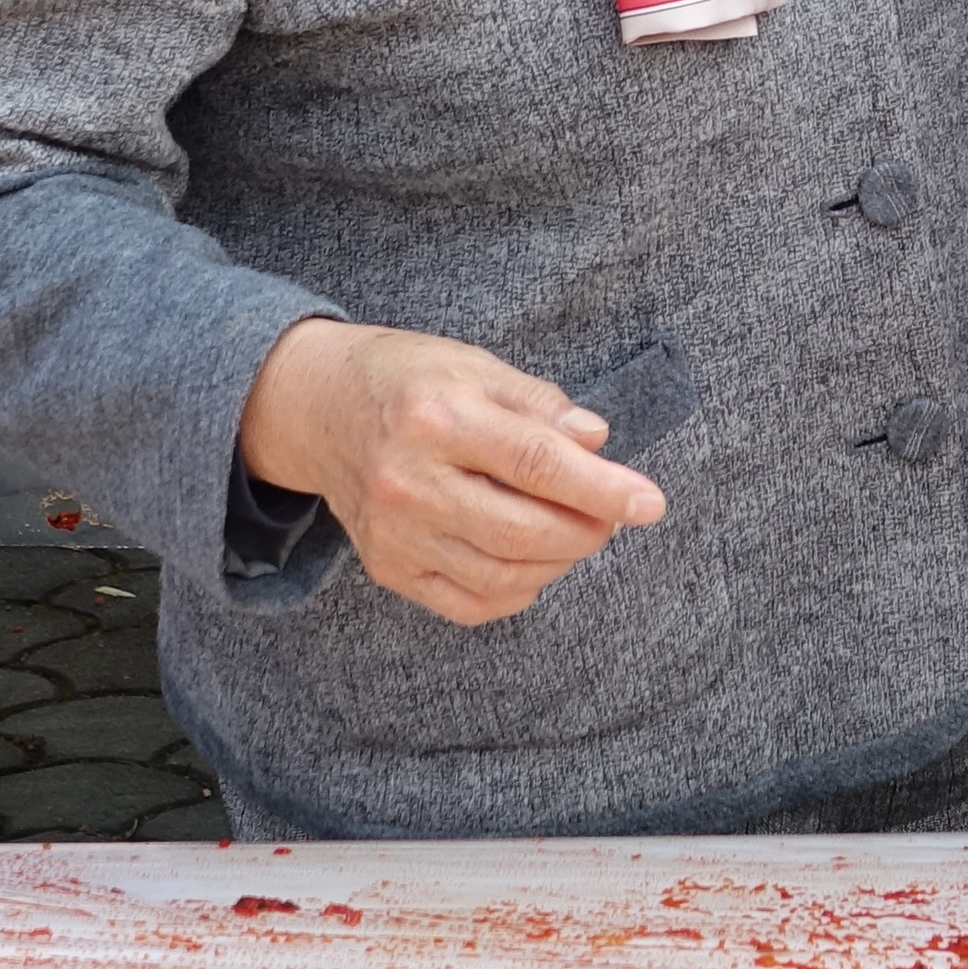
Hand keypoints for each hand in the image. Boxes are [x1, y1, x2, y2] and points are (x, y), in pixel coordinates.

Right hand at [237, 320, 668, 626]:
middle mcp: (408, 482)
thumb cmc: (408, 380)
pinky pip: (470, 603)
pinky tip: (534, 560)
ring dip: (558, 560)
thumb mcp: (474, 365)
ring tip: (576, 531)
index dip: (602, 488)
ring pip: (501, 573)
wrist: (318, 410)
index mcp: (436, 417)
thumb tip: (597, 442)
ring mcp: (394, 534)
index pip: (536, 463)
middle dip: (586, 531)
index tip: (649, 503)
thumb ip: (538, 403)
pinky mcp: (388, 568)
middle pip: (521, 531)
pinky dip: (518, 589)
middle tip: (612, 515)